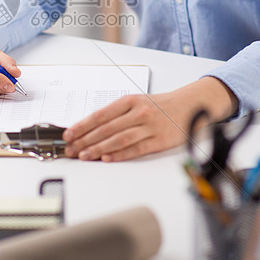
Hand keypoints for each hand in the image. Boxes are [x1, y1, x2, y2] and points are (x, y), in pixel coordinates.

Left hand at [63, 76, 238, 161]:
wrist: (191, 105)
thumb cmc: (161, 105)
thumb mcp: (138, 102)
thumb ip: (118, 114)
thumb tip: (92, 128)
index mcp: (130, 101)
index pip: (101, 114)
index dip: (83, 125)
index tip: (69, 133)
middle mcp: (139, 112)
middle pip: (107, 128)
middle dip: (86, 139)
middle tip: (71, 148)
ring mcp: (150, 126)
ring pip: (119, 138)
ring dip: (99, 148)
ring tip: (85, 155)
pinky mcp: (160, 140)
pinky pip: (137, 148)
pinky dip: (121, 154)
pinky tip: (108, 159)